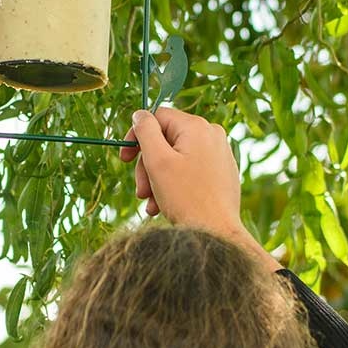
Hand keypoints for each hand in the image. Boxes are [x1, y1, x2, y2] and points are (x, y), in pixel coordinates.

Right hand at [119, 108, 282, 273]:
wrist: (217, 233)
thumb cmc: (186, 198)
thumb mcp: (158, 161)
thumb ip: (145, 131)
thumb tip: (140, 114)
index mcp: (197, 126)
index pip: (157, 117)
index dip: (136, 136)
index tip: (125, 159)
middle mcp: (212, 134)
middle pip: (166, 140)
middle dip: (148, 165)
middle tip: (141, 191)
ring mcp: (219, 153)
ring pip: (176, 157)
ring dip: (158, 178)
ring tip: (151, 204)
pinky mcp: (222, 171)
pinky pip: (190, 169)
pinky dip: (174, 184)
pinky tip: (165, 205)